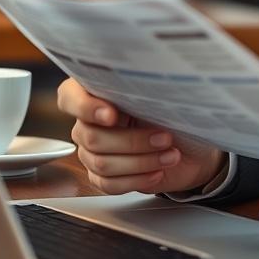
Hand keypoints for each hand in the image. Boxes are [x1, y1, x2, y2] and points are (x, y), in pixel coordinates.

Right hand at [57, 78, 226, 194]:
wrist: (188, 142)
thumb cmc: (172, 111)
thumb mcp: (161, 94)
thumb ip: (144, 87)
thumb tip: (148, 73)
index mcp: (94, 92)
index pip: (69, 97)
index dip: (86, 107)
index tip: (113, 114)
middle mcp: (87, 122)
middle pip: (92, 137)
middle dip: (133, 140)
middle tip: (164, 137)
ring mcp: (91, 151)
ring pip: (103, 163)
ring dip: (142, 161)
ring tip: (170, 155)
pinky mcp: (102, 176)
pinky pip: (109, 185)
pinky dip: (138, 180)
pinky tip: (158, 172)